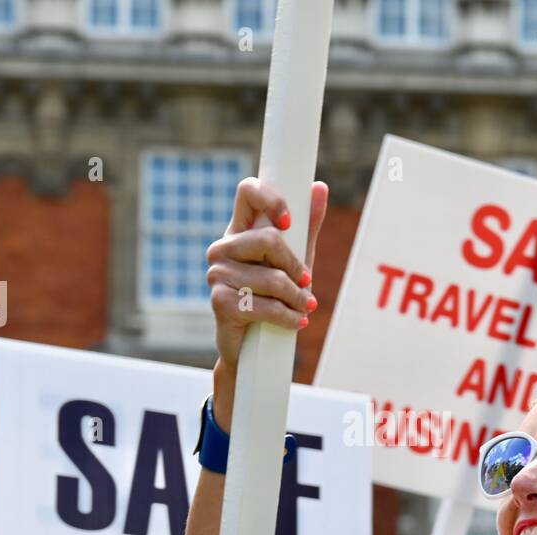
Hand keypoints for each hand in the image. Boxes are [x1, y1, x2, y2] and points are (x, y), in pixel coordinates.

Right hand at [207, 178, 329, 374]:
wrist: (252, 346)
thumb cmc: (273, 297)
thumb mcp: (294, 259)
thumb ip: (306, 226)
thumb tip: (319, 187)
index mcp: (240, 230)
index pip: (248, 191)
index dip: (271, 199)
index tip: (289, 222)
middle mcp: (223, 247)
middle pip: (269, 239)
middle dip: (296, 266)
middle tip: (307, 283)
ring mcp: (217, 274)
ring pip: (272, 278)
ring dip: (297, 299)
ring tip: (305, 308)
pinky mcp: (220, 302)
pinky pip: (266, 306)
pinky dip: (289, 317)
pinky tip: (296, 322)